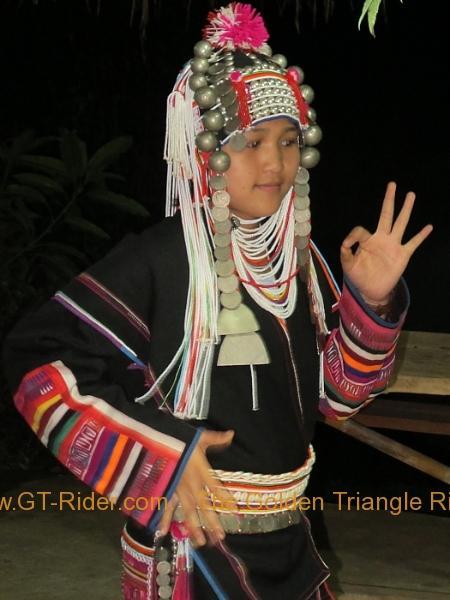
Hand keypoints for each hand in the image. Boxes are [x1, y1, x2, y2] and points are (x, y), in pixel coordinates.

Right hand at [157, 429, 236, 546]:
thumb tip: (231, 434)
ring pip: (187, 511)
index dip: (225, 498)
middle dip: (211, 523)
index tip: (234, 510)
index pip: (216, 487)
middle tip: (219, 538)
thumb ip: (216, 438)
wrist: (158, 441)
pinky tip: (162, 532)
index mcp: (201, 471)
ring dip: (193, 527)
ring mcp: (178, 489)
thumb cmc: (180, 438)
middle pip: (204, 506)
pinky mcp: (166, 490)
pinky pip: (166, 507)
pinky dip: (163, 519)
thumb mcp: (200, 437)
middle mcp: (191, 484)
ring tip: (200, 542)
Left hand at [340, 182, 432, 303]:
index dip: (352, 236)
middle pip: (386, 215)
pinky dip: (421, 236)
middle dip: (388, 200)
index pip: (360, 230)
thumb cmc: (359, 276)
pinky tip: (428, 227)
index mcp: (367, 241)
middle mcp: (381, 239)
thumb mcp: (348, 266)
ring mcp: (393, 245)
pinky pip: (413, 243)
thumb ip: (345, 254)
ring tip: (411, 195)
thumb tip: (344, 243)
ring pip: (401, 223)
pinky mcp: (402, 255)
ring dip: (406, 209)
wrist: (372, 290)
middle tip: (392, 184)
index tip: (346, 244)